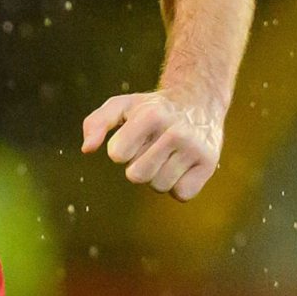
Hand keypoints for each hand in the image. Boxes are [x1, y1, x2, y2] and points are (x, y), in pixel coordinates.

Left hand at [81, 91, 221, 201]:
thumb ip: (97, 123)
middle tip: (152, 148)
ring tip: (168, 154)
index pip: (117, 154)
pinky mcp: (209, 163)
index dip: (121, 150)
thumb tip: (87, 149)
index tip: (133, 137)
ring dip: (159, 175)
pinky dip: (178, 186)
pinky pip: (182, 194)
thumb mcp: (122, 106)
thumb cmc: (153, 108)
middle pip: (137, 175)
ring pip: (160, 186)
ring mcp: (195, 148)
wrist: (199, 101)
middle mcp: (176, 131)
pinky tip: (182, 165)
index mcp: (151, 115)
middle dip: (139, 165)